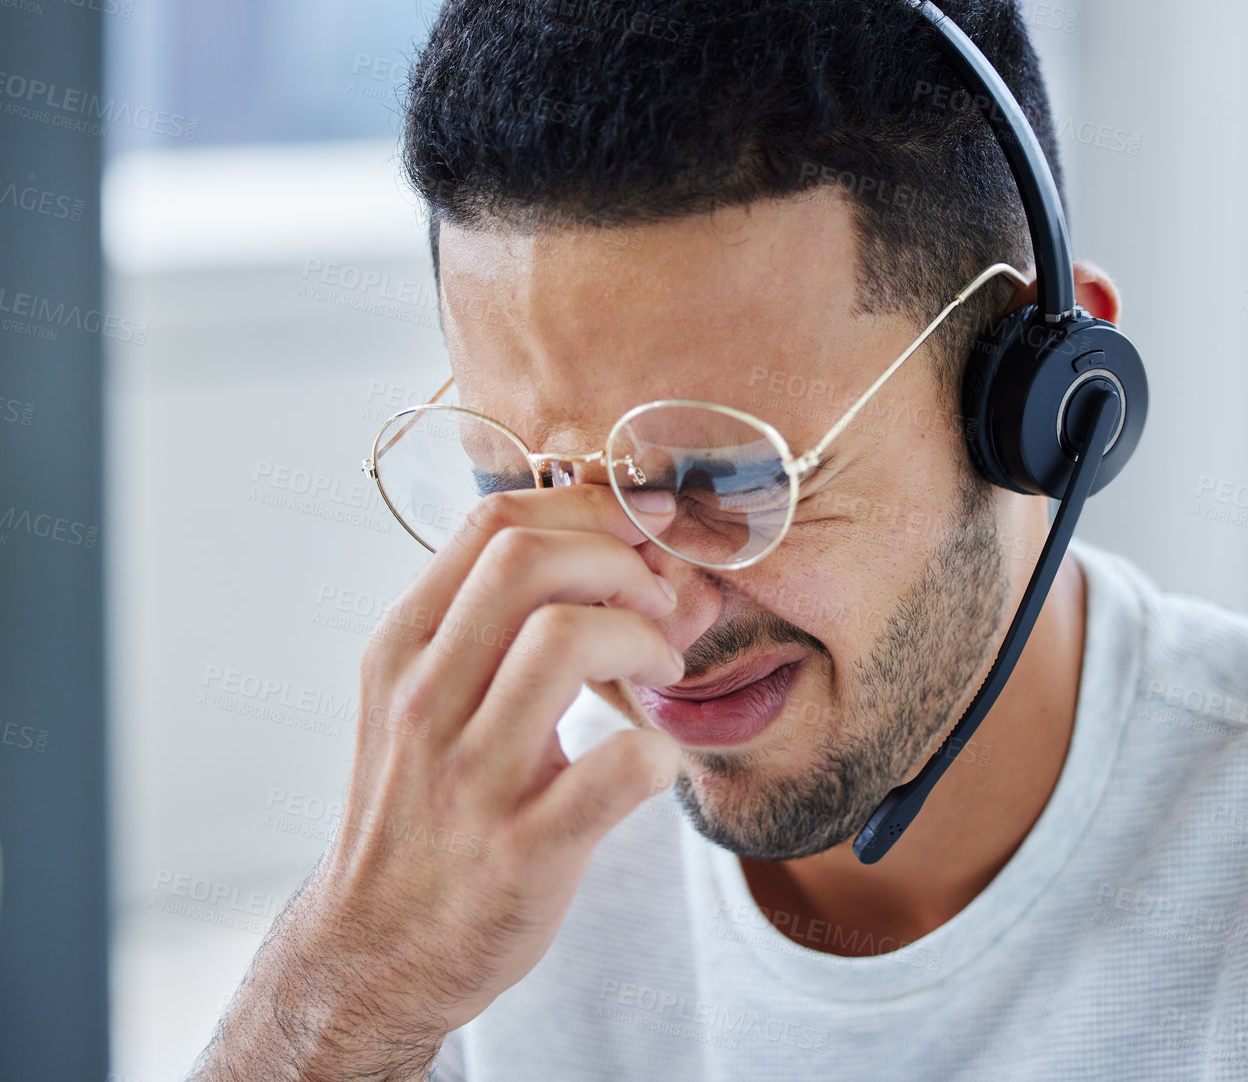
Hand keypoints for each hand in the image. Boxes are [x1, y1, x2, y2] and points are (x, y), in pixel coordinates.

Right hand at [190, 485, 684, 1080]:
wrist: (375, 951)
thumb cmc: (424, 806)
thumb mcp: (434, 698)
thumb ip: (519, 625)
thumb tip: (655, 566)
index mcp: (404, 647)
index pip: (493, 519)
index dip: (586, 508)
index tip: (636, 536)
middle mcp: (424, 699)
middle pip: (526, 558)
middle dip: (615, 559)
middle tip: (652, 602)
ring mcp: (470, 776)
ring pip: (564, 641)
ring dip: (640, 637)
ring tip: (659, 667)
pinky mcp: (521, 851)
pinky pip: (614, 769)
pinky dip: (655, 751)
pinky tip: (652, 761)